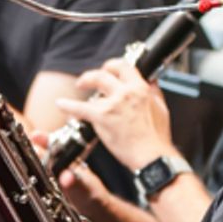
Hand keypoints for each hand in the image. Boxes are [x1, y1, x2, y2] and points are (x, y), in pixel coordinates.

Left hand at [56, 58, 174, 173]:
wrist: (152, 156)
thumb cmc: (156, 138)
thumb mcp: (161, 108)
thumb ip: (154, 92)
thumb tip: (151, 81)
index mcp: (141, 89)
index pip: (124, 66)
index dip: (113, 65)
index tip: (108, 69)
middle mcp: (126, 92)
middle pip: (105, 73)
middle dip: (94, 73)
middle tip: (89, 78)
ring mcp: (113, 104)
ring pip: (93, 85)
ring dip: (83, 83)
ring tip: (79, 87)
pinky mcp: (102, 117)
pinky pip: (80, 108)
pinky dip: (69, 105)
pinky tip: (61, 104)